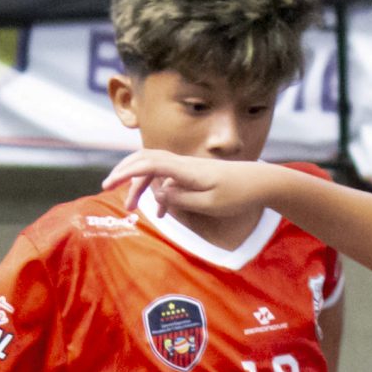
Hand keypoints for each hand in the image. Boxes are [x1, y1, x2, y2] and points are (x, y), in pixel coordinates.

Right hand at [102, 147, 272, 219]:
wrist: (262, 182)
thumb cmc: (239, 194)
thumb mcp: (211, 203)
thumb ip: (182, 199)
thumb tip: (158, 193)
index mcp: (186, 170)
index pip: (148, 164)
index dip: (126, 171)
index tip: (110, 184)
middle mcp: (184, 164)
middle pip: (145, 159)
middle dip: (125, 172)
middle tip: (108, 189)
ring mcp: (188, 168)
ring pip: (154, 169)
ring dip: (140, 185)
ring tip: (131, 208)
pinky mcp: (193, 174)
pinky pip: (167, 178)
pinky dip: (158, 191)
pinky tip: (161, 212)